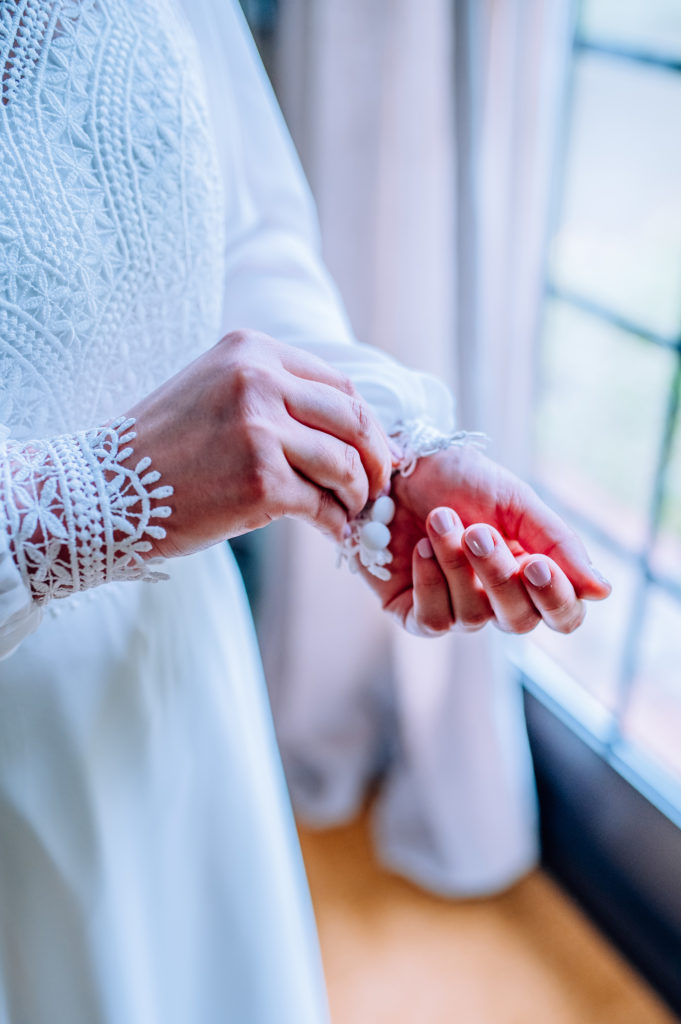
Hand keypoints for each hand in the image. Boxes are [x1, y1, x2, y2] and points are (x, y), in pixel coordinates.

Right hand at [125, 330, 392, 558]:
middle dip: (376, 458)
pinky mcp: (259, 479)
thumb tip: (347, 427)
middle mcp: (258, 378)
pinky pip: (320, 504)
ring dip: (358, 494)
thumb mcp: (216, 391)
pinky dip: (335, 522)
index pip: (339, 384)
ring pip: (344, 462)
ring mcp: (259, 428)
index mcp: (251, 350)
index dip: (366, 423)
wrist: (103, 489)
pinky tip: (334, 532)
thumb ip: (275, 394)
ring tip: (352, 511)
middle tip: (378, 487)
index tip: (375, 452)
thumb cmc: (161, 449)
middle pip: (352, 418)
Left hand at [361, 443, 610, 635]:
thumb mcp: (517, 501)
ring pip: (474, 617)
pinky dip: (430, 582)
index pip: (561, 615)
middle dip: (499, 575)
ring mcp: (455, 609)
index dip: (555, 599)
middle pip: (519, 621)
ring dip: (457, 565)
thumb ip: (560, 544)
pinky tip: (422, 548)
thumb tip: (602, 591)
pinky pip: (434, 620)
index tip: (537, 564)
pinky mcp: (413, 612)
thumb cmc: (460, 479)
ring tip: (440, 520)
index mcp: (531, 574)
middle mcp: (496, 599)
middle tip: (478, 531)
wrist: (398, 463)